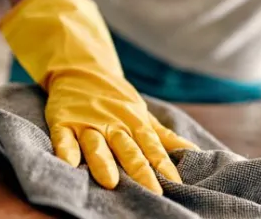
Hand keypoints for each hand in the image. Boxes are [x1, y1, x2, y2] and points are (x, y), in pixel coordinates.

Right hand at [47, 70, 198, 191]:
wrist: (83, 70)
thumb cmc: (118, 101)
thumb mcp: (143, 116)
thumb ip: (165, 137)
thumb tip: (195, 152)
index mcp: (135, 125)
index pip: (153, 147)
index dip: (164, 165)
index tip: (175, 183)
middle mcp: (113, 126)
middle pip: (128, 150)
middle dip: (140, 171)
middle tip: (151, 191)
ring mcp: (88, 124)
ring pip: (97, 145)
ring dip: (104, 162)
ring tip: (111, 182)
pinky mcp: (64, 122)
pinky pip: (64, 138)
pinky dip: (66, 150)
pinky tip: (69, 164)